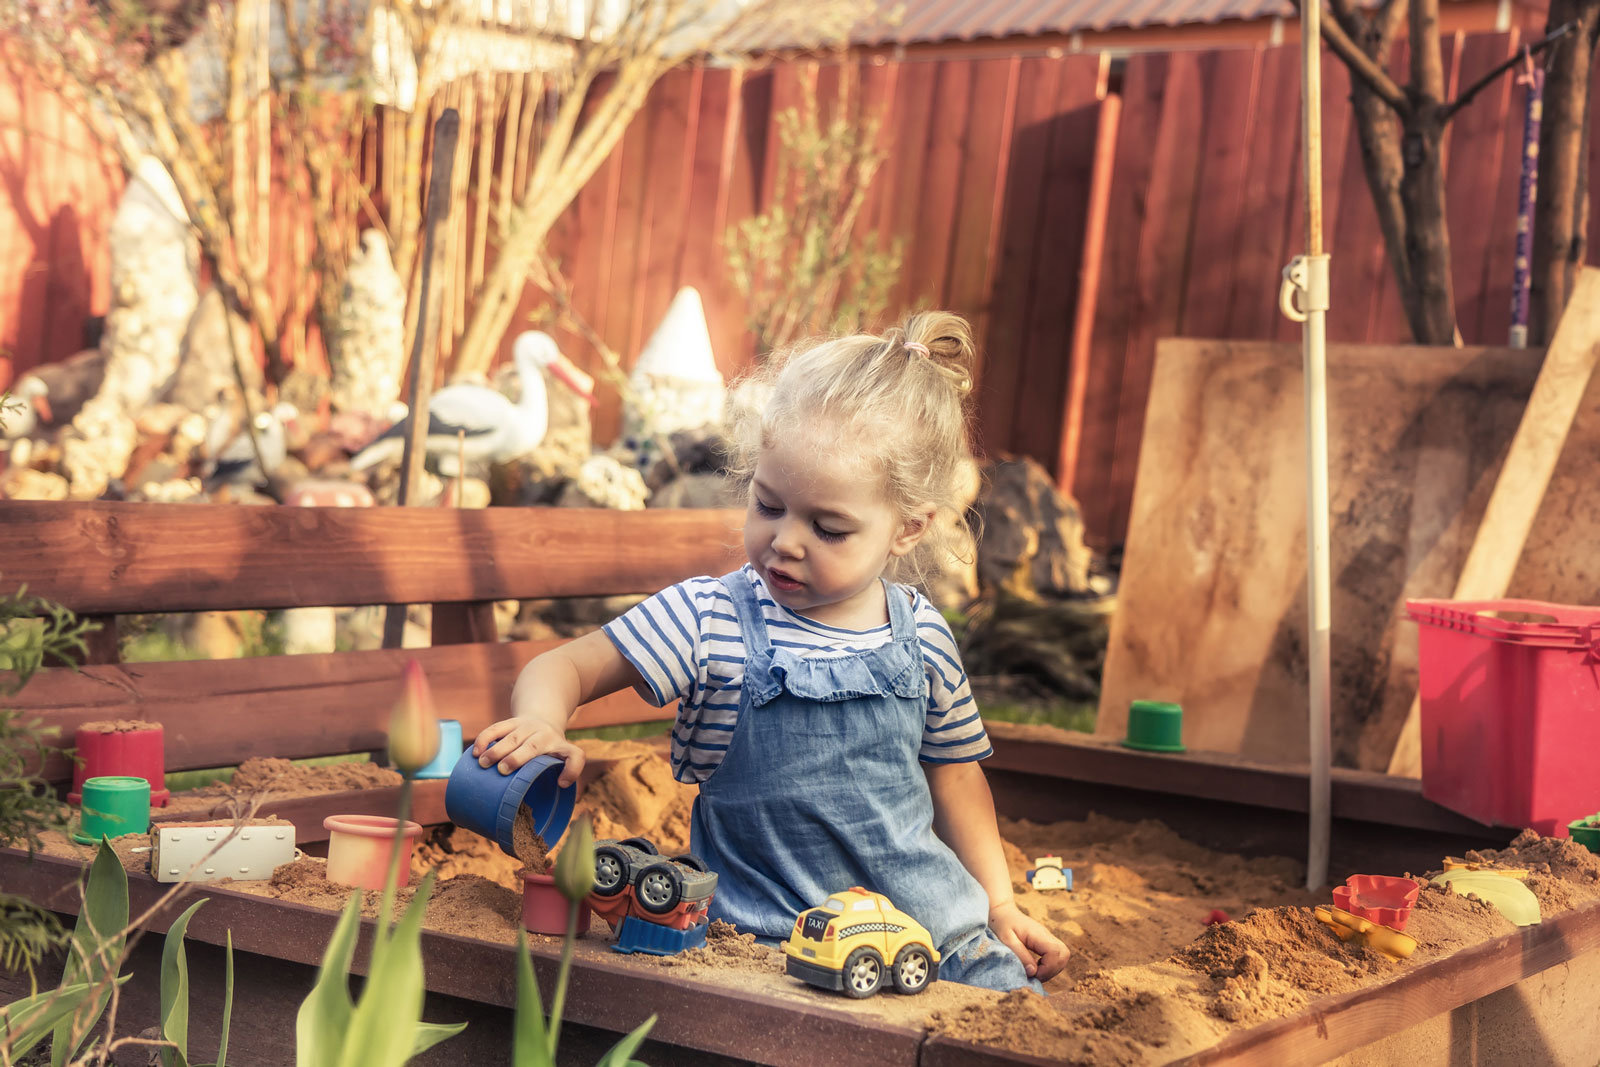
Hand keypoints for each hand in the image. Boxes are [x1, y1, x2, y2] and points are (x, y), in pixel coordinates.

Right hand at [471, 717, 586, 785]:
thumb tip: (557, 794)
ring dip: (496, 749)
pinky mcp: (511, 722)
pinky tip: (476, 752)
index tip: (561, 784)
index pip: (574, 756)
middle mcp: (545, 735)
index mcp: (561, 747)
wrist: (543, 718)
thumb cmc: (550, 750)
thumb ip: (562, 775)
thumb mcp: (561, 759)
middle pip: (532, 746)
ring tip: (483, 763)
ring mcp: (527, 727)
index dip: (572, 770)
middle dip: (517, 758)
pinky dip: (485, 738)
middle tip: (502, 770)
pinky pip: (496, 728)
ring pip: (511, 736)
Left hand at [989, 899, 1070, 981]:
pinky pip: (1057, 956)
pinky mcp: (1046, 942)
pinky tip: (1036, 967)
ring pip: (1062, 956)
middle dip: (1052, 970)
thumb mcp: (1006, 940)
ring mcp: (1048, 938)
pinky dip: (1049, 966)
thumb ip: (1020, 954)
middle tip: (1035, 975)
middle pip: (1064, 954)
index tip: (1033, 973)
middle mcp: (1046, 935)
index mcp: (1037, 934)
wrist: (1002, 912)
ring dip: (1051, 969)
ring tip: (1034, 972)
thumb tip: (1033, 972)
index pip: (1055, 952)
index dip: (1048, 968)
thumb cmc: (1002, 924)